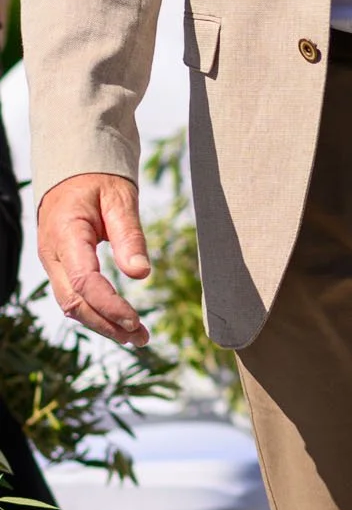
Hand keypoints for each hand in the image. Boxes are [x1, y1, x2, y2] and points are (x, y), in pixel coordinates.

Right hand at [37, 173, 150, 346]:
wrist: (73, 171)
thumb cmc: (98, 180)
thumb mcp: (120, 198)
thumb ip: (130, 235)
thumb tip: (141, 274)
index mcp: (65, 233)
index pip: (83, 280)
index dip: (108, 305)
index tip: (134, 320)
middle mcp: (52, 253)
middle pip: (73, 301)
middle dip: (106, 324)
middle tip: (141, 338)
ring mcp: (53, 262)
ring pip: (71, 304)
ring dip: (102, 323)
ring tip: (135, 337)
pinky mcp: (60, 266)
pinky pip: (73, 295)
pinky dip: (95, 312)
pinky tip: (118, 322)